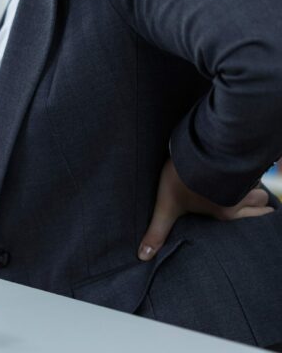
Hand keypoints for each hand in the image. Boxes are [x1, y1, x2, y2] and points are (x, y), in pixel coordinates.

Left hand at [138, 159, 273, 260]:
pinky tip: (235, 167)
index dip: (259, 215)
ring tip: (239, 185)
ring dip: (250, 184)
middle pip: (261, 200)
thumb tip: (143, 257)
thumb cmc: (182, 179)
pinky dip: (246, 168)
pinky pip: (251, 166)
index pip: (255, 217)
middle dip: (258, 202)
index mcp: (227, 212)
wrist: (196, 148)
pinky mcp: (240, 157)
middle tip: (253, 203)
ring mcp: (244, 175)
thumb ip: (158, 232)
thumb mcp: (166, 206)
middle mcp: (242, 196)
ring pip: (257, 183)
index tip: (260, 215)